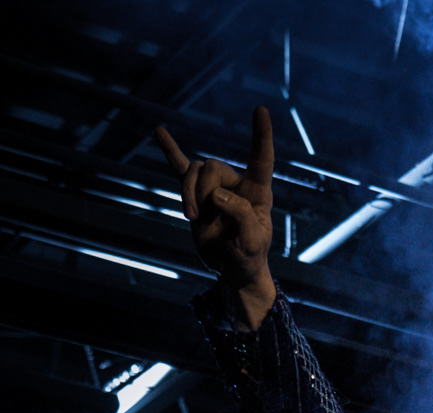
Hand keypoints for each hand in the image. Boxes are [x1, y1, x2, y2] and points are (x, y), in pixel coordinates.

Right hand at [155, 105, 275, 328]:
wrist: (231, 268)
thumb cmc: (247, 257)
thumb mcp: (251, 243)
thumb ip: (240, 215)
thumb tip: (217, 194)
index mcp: (257, 192)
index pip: (261, 160)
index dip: (261, 136)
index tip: (260, 110)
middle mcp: (236, 183)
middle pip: (212, 167)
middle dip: (202, 191)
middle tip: (201, 218)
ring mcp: (215, 187)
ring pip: (194, 171)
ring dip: (188, 193)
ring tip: (191, 218)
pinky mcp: (197, 195)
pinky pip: (181, 168)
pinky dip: (170, 151)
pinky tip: (157, 131)